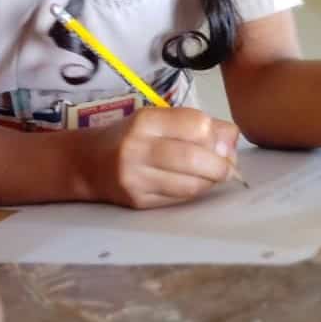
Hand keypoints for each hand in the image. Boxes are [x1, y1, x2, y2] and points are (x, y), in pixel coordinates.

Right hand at [78, 106, 239, 208]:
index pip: (195, 124)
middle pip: (193, 157)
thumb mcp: (157, 119)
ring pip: (189, 184)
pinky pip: (178, 199)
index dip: (216, 135)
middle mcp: (137, 148)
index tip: (223, 142)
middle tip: (228, 166)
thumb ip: (194, 124)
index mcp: (145, 121)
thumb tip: (232, 139)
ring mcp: (136, 178)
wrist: (88, 163)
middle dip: (220, 165)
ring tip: (214, 175)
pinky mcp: (138, 202)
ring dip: (210, 181)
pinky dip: (195, 192)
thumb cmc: (130, 137)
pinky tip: (195, 185)